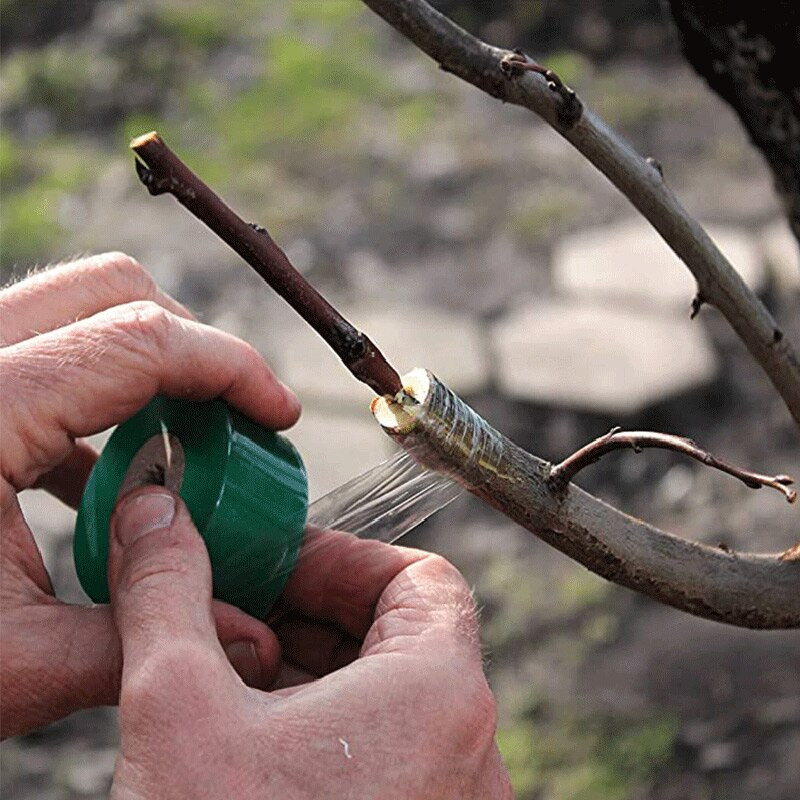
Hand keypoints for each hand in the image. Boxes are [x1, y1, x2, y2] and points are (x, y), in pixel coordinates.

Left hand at [0, 253, 300, 737]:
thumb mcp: (11, 664)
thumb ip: (142, 640)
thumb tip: (253, 641)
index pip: (141, 341)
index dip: (233, 367)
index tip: (279, 415)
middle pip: (112, 289)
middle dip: (194, 343)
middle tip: (232, 415)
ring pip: (78, 311)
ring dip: (149, 366)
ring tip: (181, 447)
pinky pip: (45, 359)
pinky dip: (100, 399)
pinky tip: (108, 475)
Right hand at [108, 487, 510, 798]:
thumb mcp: (177, 709)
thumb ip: (166, 595)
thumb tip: (156, 518)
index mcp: (440, 695)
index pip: (421, 577)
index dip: (344, 557)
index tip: (277, 563)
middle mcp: (467, 750)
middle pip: (401, 633)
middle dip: (313, 610)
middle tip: (239, 608)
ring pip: (389, 696)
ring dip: (312, 669)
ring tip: (231, 672)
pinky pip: (385, 754)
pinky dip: (323, 728)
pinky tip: (250, 741)